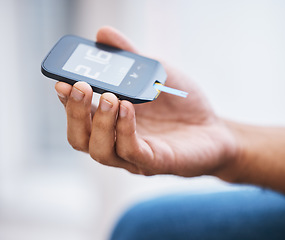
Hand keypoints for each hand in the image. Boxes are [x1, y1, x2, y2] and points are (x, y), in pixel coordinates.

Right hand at [55, 26, 236, 176]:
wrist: (216, 129)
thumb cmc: (182, 104)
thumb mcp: (156, 74)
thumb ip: (131, 57)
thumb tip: (103, 33)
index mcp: (113, 121)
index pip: (79, 116)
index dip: (67, 101)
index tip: (62, 80)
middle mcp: (117, 141)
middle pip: (81, 137)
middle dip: (75, 112)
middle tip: (80, 86)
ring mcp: (135, 156)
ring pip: (100, 150)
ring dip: (99, 122)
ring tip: (108, 97)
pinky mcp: (156, 162)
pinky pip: (131, 151)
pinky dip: (124, 130)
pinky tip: (127, 108)